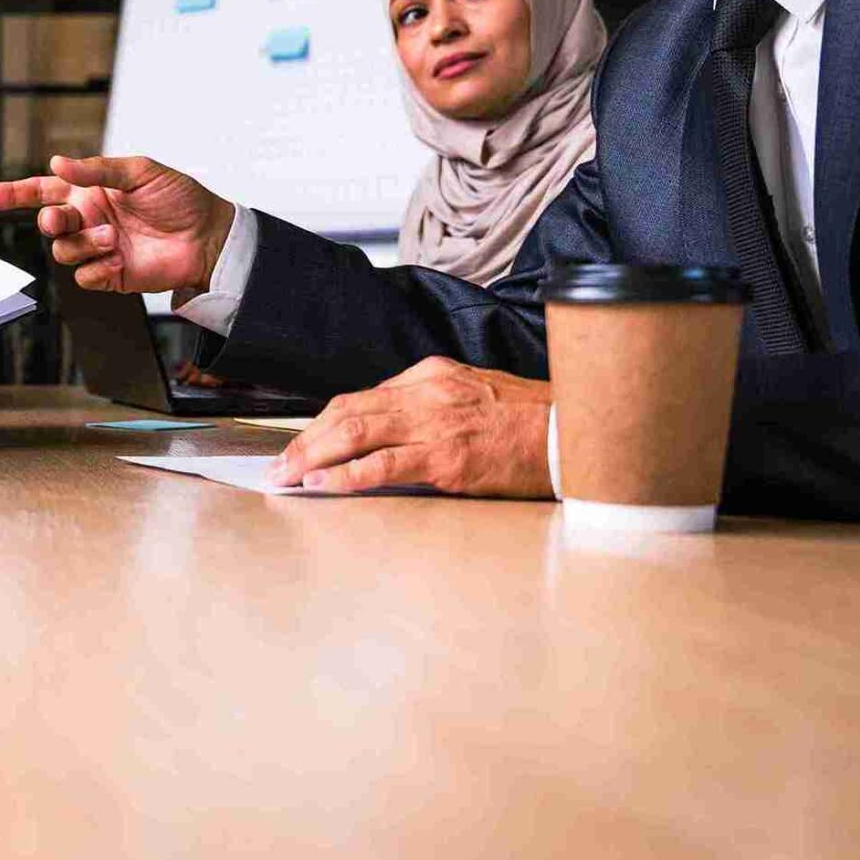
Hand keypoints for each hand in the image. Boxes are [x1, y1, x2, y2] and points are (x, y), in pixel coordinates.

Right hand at [0, 154, 234, 295]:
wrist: (208, 237)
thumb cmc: (180, 198)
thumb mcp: (140, 171)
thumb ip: (97, 169)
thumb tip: (59, 163)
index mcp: (90, 190)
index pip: (41, 190)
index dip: (9, 194)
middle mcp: (89, 219)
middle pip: (48, 222)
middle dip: (51, 220)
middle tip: (63, 218)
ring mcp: (98, 248)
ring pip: (63, 251)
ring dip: (82, 243)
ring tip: (111, 237)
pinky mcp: (111, 274)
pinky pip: (84, 276)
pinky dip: (95, 268)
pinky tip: (116, 260)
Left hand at [269, 357, 553, 496]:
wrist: (579, 434)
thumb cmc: (533, 422)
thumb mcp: (477, 393)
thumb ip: (435, 403)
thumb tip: (395, 427)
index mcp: (434, 375)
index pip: (363, 396)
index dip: (325, 421)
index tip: (303, 442)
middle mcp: (428, 392)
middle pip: (349, 410)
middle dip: (307, 439)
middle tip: (280, 463)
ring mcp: (437, 423)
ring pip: (356, 432)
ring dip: (313, 456)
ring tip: (287, 475)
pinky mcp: (448, 458)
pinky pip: (383, 465)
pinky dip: (346, 475)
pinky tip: (322, 484)